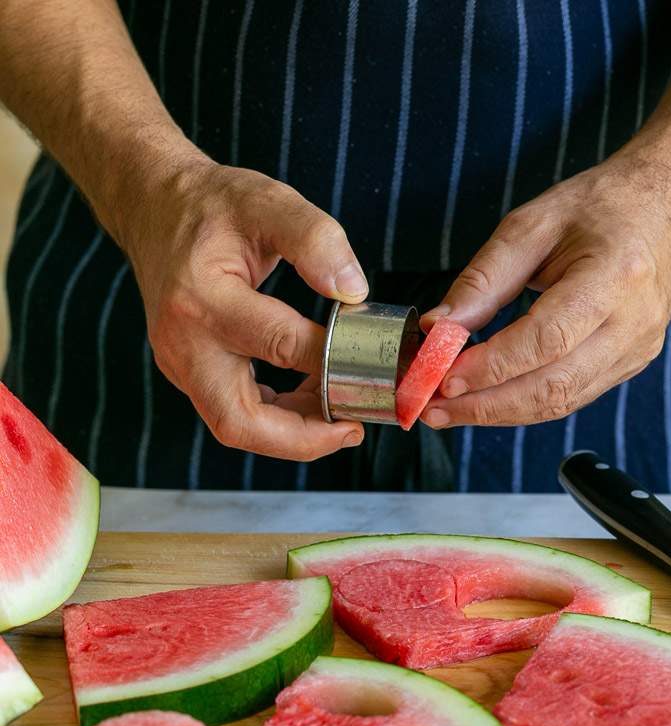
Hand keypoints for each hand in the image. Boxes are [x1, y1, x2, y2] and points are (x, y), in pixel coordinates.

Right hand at [120, 157, 367, 459]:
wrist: (155, 208)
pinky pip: (232, 413)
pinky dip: (276, 419)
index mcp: (203, 298)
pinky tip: (313, 402)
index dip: (332, 360)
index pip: (278, 344)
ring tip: (340, 417)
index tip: (374, 360)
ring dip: (291, 434)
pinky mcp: (187, 373)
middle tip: (353, 428)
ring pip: (234, 426)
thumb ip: (315, 239)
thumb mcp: (267, 202)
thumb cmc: (214, 205)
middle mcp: (184, 342)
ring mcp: (180, 364)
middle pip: (239, 420)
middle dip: (302, 437)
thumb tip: (354, 289)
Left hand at [420, 157, 670, 428]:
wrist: (666, 207)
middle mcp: (634, 323)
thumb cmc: (600, 207)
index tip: (443, 378)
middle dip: (486, 405)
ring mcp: (637, 350)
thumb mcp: (532, 224)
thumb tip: (438, 326)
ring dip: (499, 413)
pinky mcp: (630, 364)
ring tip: (449, 411)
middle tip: (433, 409)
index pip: (546, 340)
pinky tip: (487, 401)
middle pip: (553, 386)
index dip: (492, 366)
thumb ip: (483, 279)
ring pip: (560, 402)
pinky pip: (571, 397)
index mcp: (616, 276)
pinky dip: (523, 404)